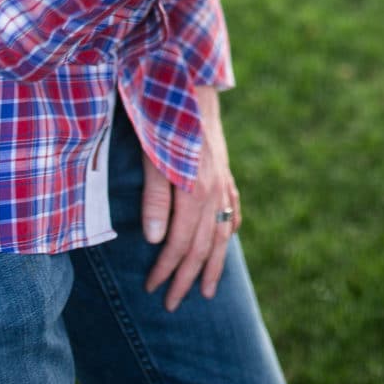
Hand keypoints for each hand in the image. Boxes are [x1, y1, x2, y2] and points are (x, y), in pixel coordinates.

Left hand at [142, 89, 239, 309]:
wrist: (190, 79)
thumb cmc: (164, 117)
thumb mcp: (152, 156)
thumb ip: (155, 198)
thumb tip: (156, 241)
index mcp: (195, 190)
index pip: (181, 244)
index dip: (166, 269)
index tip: (151, 289)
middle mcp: (214, 190)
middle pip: (203, 245)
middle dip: (188, 278)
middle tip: (174, 304)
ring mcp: (222, 179)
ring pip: (222, 232)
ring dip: (214, 264)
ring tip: (208, 289)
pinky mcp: (224, 168)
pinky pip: (232, 207)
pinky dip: (230, 228)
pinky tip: (228, 239)